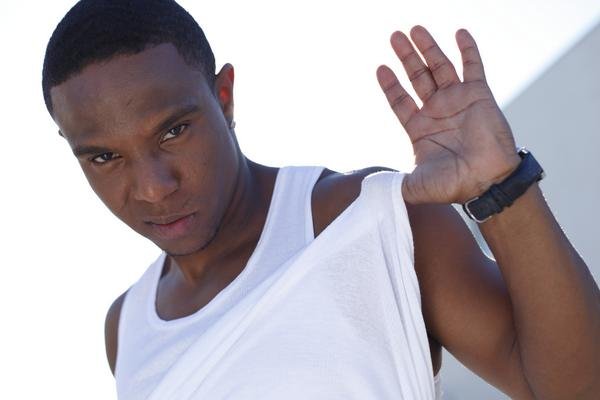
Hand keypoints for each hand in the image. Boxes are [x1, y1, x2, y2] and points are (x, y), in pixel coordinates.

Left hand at [377, 26, 520, 203]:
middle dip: (406, 57)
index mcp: (420, 128)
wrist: (489, 182)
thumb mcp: (415, 186)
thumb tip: (367, 188)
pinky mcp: (479, 95)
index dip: (390, 85)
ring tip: (415, 29)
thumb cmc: (454, 186)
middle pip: (417, 77)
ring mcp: (457, 101)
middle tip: (394, 37)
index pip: (400, 101)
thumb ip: (392, 184)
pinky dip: (467, 50)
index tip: (380, 68)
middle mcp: (437, 111)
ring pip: (440, 67)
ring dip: (428, 48)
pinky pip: (472, 67)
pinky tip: (458, 33)